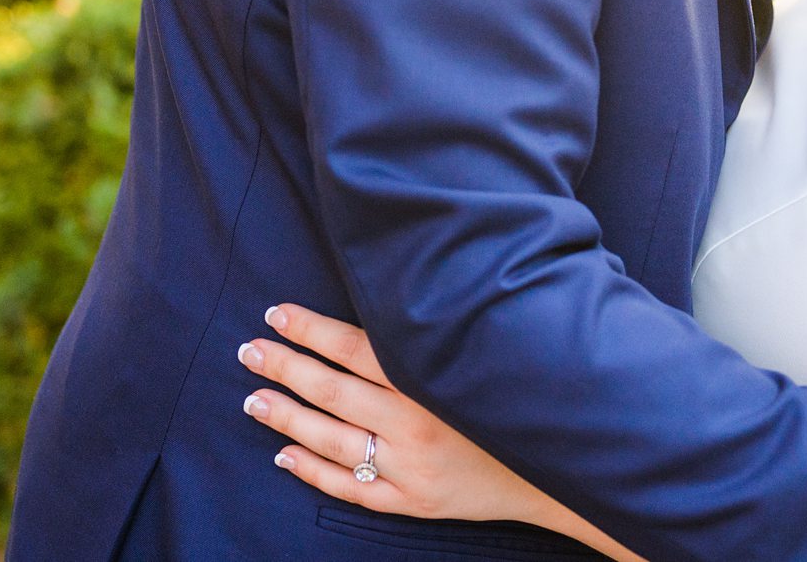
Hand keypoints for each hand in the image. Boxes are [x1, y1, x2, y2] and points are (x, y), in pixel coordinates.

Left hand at [236, 303, 553, 526]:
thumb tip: (374, 304)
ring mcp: (411, 468)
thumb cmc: (514, 394)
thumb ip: (425, 338)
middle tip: (248, 352)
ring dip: (286, 418)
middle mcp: (416, 423)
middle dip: (284, 368)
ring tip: (253, 400)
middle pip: (332, 391)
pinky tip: (283, 456)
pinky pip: (350, 488)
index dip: (309, 329)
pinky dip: (313, 471)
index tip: (276, 313)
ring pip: (332, 441)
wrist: (558, 467)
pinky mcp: (413, 502)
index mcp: (430, 378)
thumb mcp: (476, 355)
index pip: (353, 346)